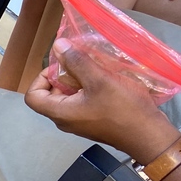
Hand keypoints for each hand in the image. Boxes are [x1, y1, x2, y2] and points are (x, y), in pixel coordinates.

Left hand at [24, 38, 179, 162]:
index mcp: (59, 112)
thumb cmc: (123, 108)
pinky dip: (88, 88)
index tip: (61, 66)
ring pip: (67, 97)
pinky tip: (104, 77)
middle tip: (81, 62)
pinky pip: (81, 101)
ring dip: (77, 80)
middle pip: (50, 94)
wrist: (147, 134)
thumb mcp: (100, 80)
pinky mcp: (92, 120)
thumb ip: (77, 62)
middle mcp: (64, 119)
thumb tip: (57, 46)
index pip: (32, 96)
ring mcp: (78, 121)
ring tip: (95, 67)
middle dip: (61, 75)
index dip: (41, 78)